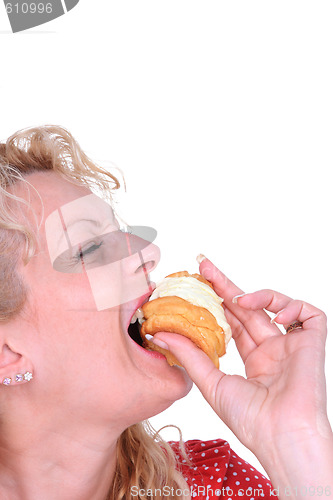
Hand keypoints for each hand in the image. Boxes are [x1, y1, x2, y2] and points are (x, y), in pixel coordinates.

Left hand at [151, 258, 331, 460]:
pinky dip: (292, 306)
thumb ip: (190, 355)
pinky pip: (310, 314)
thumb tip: (160, 333)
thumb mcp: (211, 382)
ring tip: (238, 298)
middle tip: (205, 266)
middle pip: (248, 308)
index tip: (198, 281)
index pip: (233, 321)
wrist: (281, 436)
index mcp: (253, 359)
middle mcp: (272, 349)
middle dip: (227, 285)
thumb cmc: (250, 419)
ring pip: (277, 305)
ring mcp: (292, 345)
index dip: (217, 300)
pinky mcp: (312, 343)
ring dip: (257, 295)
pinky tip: (276, 313)